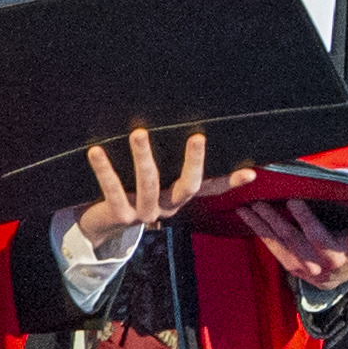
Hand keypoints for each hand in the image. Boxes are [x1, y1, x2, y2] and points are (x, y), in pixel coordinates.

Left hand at [75, 125, 243, 246]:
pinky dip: (105, 170)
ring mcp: (145, 213)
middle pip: (188, 187)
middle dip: (194, 162)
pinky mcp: (120, 216)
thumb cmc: (126, 188)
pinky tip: (97, 151)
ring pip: (149, 186)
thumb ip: (164, 160)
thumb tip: (176, 124)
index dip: (231, 182)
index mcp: (178, 197)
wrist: (98, 224)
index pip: (210, 188)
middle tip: (198, 137)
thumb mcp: (150, 178)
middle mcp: (168, 207)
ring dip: (144, 158)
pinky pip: (114, 192)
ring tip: (139, 133)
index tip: (251, 172)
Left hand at [240, 199, 347, 290]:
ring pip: (289, 240)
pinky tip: (245, 212)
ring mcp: (308, 265)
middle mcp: (332, 260)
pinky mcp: (289, 265)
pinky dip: (257, 228)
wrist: (335, 280)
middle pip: (318, 239)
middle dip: (306, 220)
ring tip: (258, 202)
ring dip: (271, 221)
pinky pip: (272, 244)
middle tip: (294, 201)